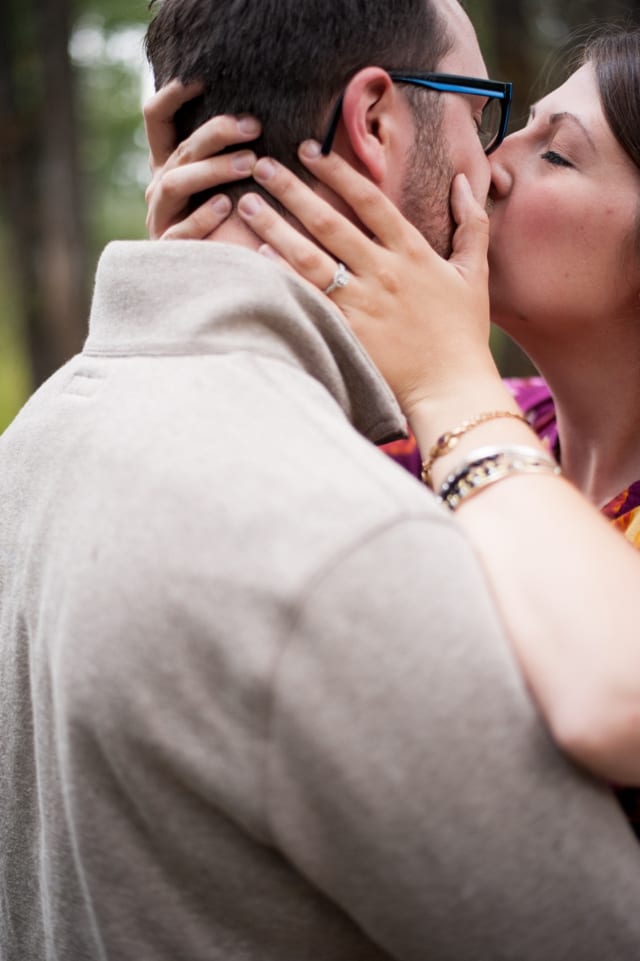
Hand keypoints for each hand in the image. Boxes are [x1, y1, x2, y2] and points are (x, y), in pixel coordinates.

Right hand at [143, 80, 261, 238]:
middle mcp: (159, 188)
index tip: (198, 78)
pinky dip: (202, 217)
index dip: (170, 95)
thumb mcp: (227, 187)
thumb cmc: (228, 228)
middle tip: (254, 126)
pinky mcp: (169, 251)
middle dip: (215, 134)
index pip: (157, 120)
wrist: (208, 286)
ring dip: (212, 170)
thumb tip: (265, 119)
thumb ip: (233, 156)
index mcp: (170, 166)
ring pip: (174, 184)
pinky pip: (180, 231)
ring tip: (249, 164)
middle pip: (180, 150)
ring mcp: (161, 219)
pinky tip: (226, 206)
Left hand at [236, 144, 496, 418]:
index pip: (368, 200)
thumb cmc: (463, 333)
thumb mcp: (475, 273)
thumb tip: (466, 180)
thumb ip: (471, 223)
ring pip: (310, 257)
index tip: (309, 150)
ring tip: (247, 205)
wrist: (452, 387)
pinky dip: (283, 277)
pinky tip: (258, 257)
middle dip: (292, 190)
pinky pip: (308, 299)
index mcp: (413, 252)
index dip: (336, 171)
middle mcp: (383, 272)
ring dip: (276, 227)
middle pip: (329, 222)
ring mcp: (362, 304)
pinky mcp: (347, 333)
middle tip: (261, 166)